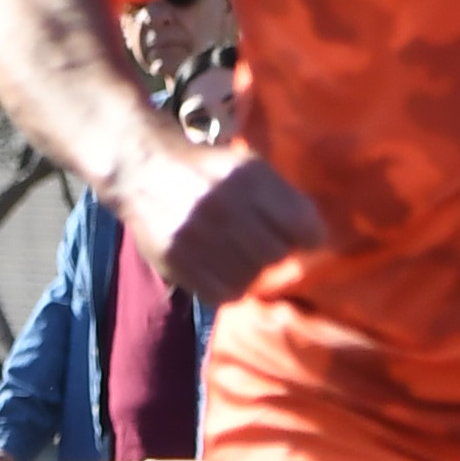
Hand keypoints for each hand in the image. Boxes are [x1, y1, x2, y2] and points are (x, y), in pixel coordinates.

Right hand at [122, 134, 326, 307]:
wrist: (144, 169)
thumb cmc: (207, 171)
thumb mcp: (247, 166)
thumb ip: (282, 199)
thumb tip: (315, 243)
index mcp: (248, 176)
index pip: (301, 222)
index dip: (309, 236)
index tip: (303, 239)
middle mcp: (224, 204)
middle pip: (276, 254)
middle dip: (274, 252)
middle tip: (259, 244)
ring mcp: (197, 233)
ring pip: (250, 278)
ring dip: (249, 271)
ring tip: (236, 255)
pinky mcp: (175, 258)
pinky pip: (221, 294)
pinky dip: (227, 287)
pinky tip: (220, 270)